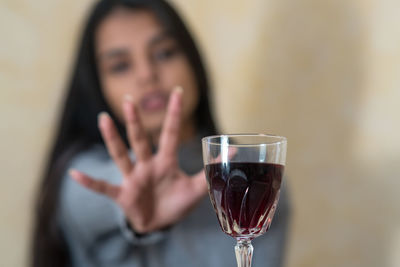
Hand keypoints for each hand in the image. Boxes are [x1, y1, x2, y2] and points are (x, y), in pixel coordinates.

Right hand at [69, 87, 207, 232]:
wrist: (159, 224)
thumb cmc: (175, 203)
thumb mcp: (195, 189)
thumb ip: (210, 171)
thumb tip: (235, 152)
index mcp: (166, 163)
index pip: (170, 134)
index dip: (174, 115)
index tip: (177, 92)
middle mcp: (147, 166)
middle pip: (140, 140)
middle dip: (136, 121)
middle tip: (130, 100)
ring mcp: (133, 179)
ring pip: (121, 155)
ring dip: (112, 139)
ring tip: (103, 119)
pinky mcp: (123, 195)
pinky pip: (104, 187)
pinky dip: (91, 182)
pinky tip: (75, 174)